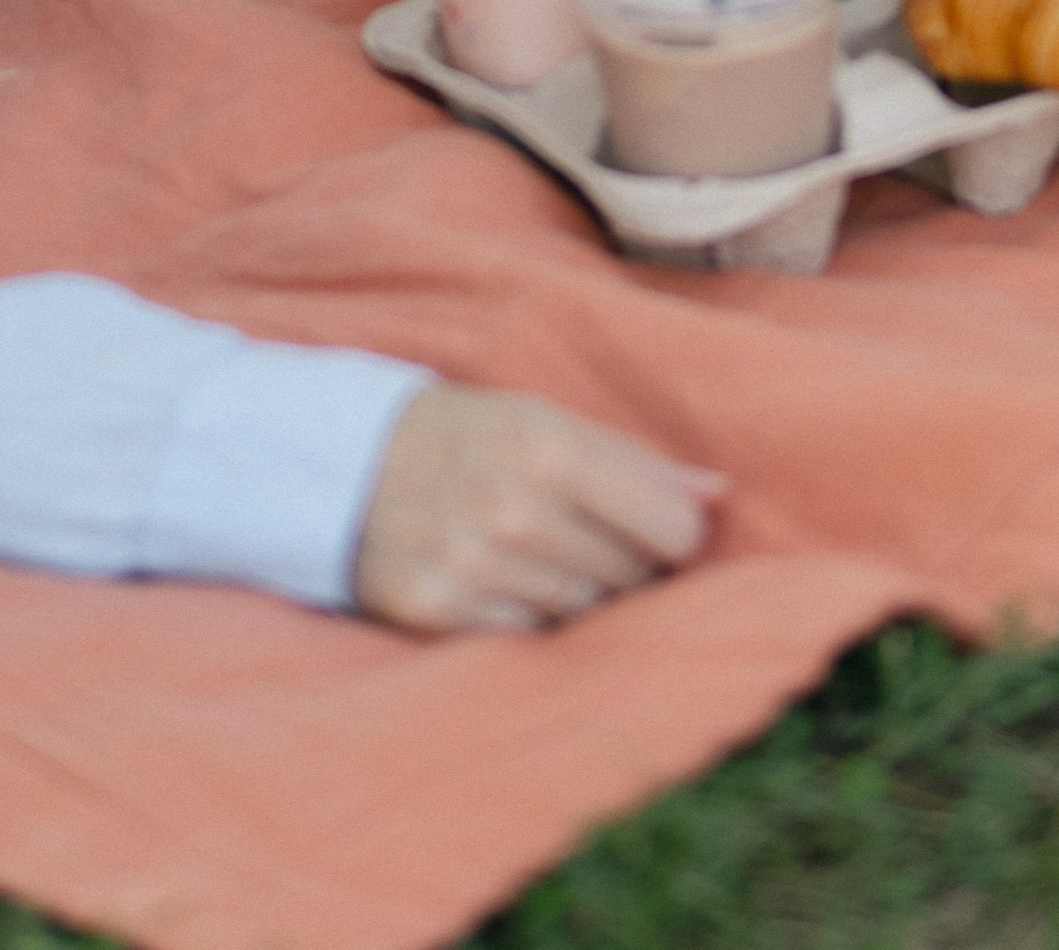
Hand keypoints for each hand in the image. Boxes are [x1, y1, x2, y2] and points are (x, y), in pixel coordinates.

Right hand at [353, 383, 719, 633]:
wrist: (338, 463)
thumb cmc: (460, 434)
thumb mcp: (538, 418)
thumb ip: (631, 460)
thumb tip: (720, 494)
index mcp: (547, 445)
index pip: (672, 527)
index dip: (672, 533)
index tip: (651, 527)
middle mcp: (513, 509)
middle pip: (632, 576)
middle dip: (623, 562)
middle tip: (580, 536)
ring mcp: (474, 566)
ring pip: (585, 613)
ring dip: (575, 592)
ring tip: (537, 556)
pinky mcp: (439, 613)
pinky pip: (530, 639)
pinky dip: (527, 619)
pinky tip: (500, 584)